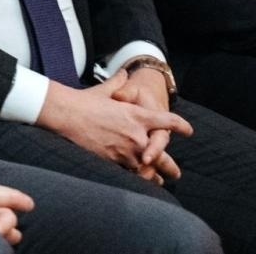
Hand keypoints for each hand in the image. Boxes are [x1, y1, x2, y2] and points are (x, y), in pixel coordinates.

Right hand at [37, 70, 191, 180]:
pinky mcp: (112, 161)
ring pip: (146, 168)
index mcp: (137, 115)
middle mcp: (136, 135)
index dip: (179, 126)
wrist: (66, 115)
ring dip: (153, 176)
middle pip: (161, 153)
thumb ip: (119, 83)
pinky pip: (129, 173)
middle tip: (176, 173)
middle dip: (169, 166)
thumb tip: (124, 73)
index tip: (188, 131)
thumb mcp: (105, 90)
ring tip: (158, 182)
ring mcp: (125, 150)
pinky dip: (135, 178)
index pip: (166, 121)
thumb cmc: (84, 101)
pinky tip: (137, 182)